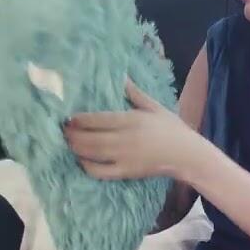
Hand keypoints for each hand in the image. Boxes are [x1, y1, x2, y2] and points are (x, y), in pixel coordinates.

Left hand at [64, 77, 206, 180]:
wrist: (187, 155)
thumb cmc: (171, 128)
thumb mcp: (153, 106)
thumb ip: (134, 92)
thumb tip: (121, 76)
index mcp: (131, 120)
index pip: (97, 119)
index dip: (79, 119)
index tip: (68, 117)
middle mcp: (124, 139)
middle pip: (89, 138)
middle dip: (72, 134)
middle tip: (62, 130)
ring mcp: (123, 158)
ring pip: (91, 154)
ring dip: (75, 148)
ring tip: (67, 142)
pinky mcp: (125, 173)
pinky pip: (99, 172)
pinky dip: (86, 166)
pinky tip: (81, 159)